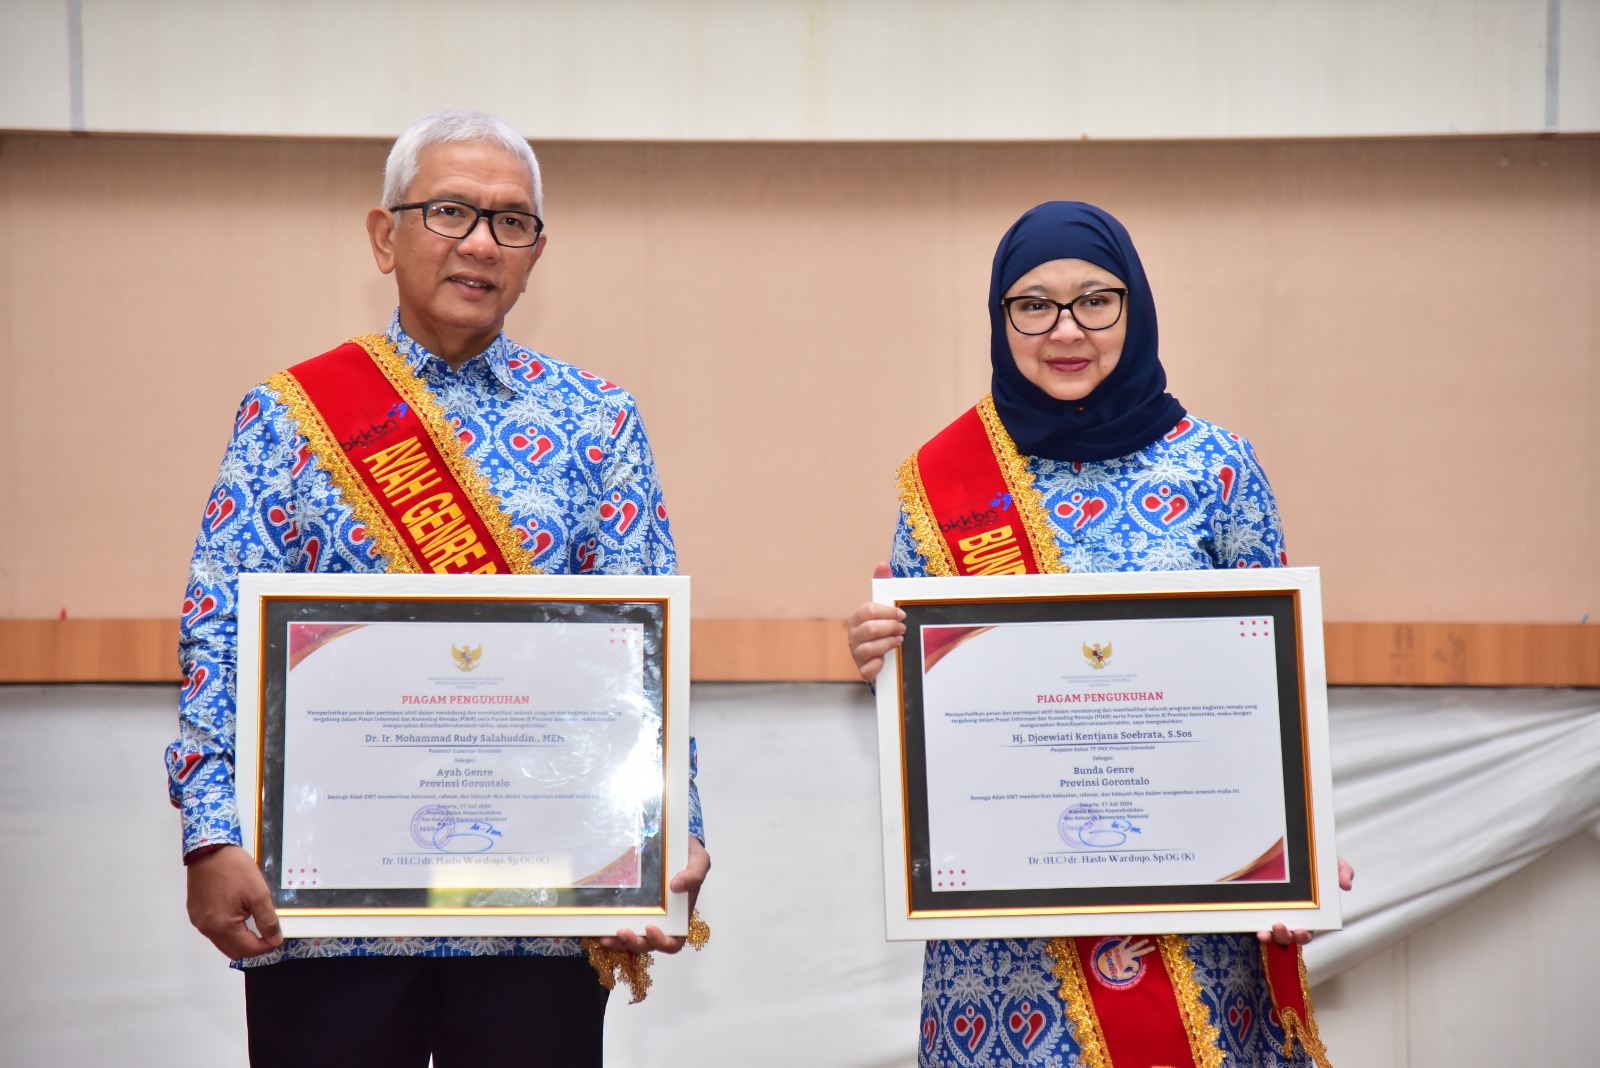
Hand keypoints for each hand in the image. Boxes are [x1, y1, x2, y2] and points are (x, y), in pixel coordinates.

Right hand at [186, 844, 283, 958]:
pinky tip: (238, 914)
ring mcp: (199, 921)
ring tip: (254, 921)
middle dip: (253, 946)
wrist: (209, 849)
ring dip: (240, 938)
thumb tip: (275, 939)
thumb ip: (267, 920)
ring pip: (222, 942)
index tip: (277, 937)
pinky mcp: (195, 912)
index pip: (248, 949)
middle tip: (268, 932)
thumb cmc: (233, 868)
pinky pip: (213, 930)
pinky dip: (228, 929)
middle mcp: (207, 928)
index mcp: (222, 926)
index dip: (266, 946)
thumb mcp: (258, 893)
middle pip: (233, 950)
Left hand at [600, 836, 709, 953]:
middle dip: (635, 943)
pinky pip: (619, 923)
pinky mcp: (629, 906)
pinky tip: (599, 927)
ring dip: (618, 942)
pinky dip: (609, 930)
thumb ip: (695, 874)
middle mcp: (661, 920)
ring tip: (606, 936)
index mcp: (679, 915)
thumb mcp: (699, 860)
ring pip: (631, 939)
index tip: (650, 928)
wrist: (670, 841)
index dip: (662, 941)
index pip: (673, 941)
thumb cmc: (687, 853)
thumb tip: (677, 886)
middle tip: (622, 932)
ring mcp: (643, 914)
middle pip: (648, 944)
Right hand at [847, 562, 904, 683]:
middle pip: (869, 629)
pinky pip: (866, 670)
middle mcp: (854, 635)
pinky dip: (877, 666)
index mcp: (858, 618)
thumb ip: (884, 585)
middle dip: (889, 627)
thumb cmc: (884, 628)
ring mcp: (856, 653)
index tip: (902, 614)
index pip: (868, 610)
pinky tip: (886, 661)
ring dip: (887, 644)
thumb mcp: (884, 607)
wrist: (882, 656)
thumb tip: (882, 563)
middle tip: (902, 628)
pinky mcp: (863, 670)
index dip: (887, 611)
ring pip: (867, 649)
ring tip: (899, 641)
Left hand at [1256, 855, 1354, 944]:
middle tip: (1281, 927)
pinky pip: (1258, 925)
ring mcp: (1272, 914)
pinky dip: (1259, 930)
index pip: (1308, 930)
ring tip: (1271, 927)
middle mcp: (1290, 916)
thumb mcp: (1324, 861)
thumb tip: (1347, 884)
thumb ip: (1340, 869)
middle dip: (1287, 936)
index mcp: (1308, 912)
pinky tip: (1258, 929)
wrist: (1280, 847)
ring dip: (1273, 935)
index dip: (1304, 934)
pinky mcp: (1256, 910)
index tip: (1301, 930)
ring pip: (1273, 934)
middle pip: (1290, 936)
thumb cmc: (1307, 860)